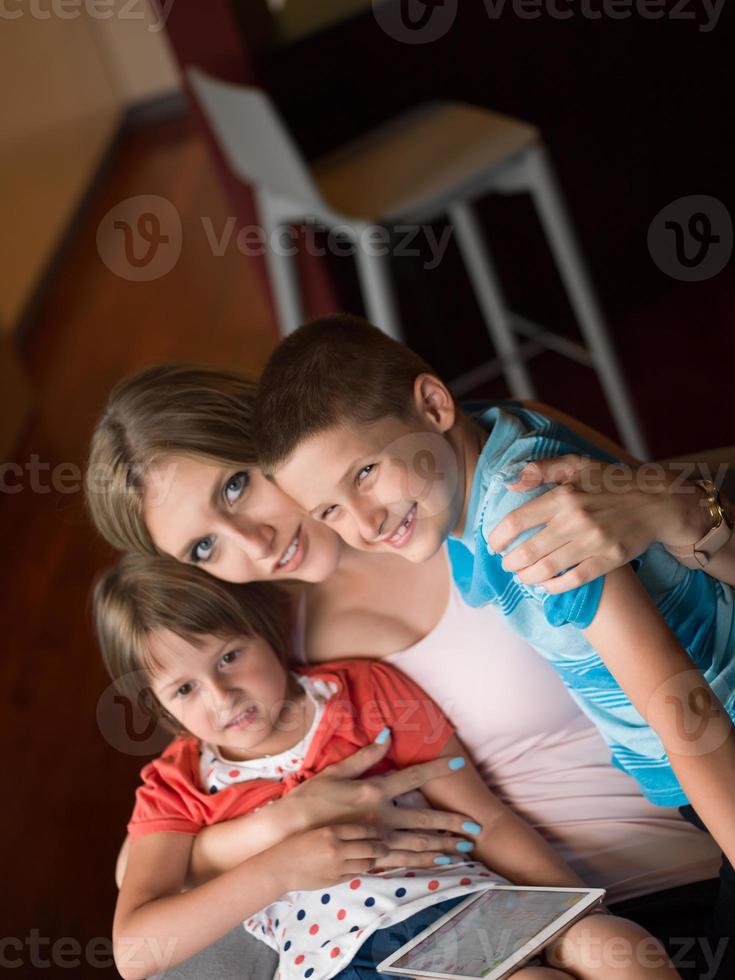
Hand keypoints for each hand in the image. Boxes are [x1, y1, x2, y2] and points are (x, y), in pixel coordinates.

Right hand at [276, 824, 390, 891]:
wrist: (281, 867)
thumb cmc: (296, 843)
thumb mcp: (317, 829)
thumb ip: (337, 828)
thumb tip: (360, 828)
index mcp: (331, 831)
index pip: (363, 829)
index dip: (376, 830)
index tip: (382, 830)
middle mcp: (337, 849)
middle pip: (369, 847)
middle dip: (381, 847)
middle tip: (387, 845)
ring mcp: (337, 867)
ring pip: (365, 863)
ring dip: (374, 860)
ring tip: (378, 856)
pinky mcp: (335, 881)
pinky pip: (355, 874)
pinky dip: (361, 870)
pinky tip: (363, 866)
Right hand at [287, 734, 480, 865]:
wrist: (288, 836)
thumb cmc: (309, 800)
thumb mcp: (335, 772)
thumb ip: (364, 756)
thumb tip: (386, 735)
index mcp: (373, 791)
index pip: (412, 777)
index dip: (437, 770)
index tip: (459, 765)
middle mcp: (380, 817)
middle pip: (424, 819)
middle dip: (452, 822)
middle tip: (476, 827)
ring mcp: (375, 839)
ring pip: (417, 844)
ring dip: (443, 845)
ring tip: (464, 848)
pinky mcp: (368, 857)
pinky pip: (402, 859)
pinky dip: (423, 861)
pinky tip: (437, 862)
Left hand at [486, 455, 709, 592]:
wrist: (657, 501)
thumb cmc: (611, 481)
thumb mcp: (576, 465)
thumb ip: (541, 470)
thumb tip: (511, 482)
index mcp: (563, 496)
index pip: (517, 520)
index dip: (498, 536)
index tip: (493, 544)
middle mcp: (575, 520)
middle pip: (528, 550)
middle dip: (510, 562)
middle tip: (506, 564)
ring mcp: (593, 542)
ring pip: (548, 568)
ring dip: (528, 577)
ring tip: (522, 576)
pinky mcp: (609, 559)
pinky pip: (575, 579)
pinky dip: (556, 586)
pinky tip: (546, 586)